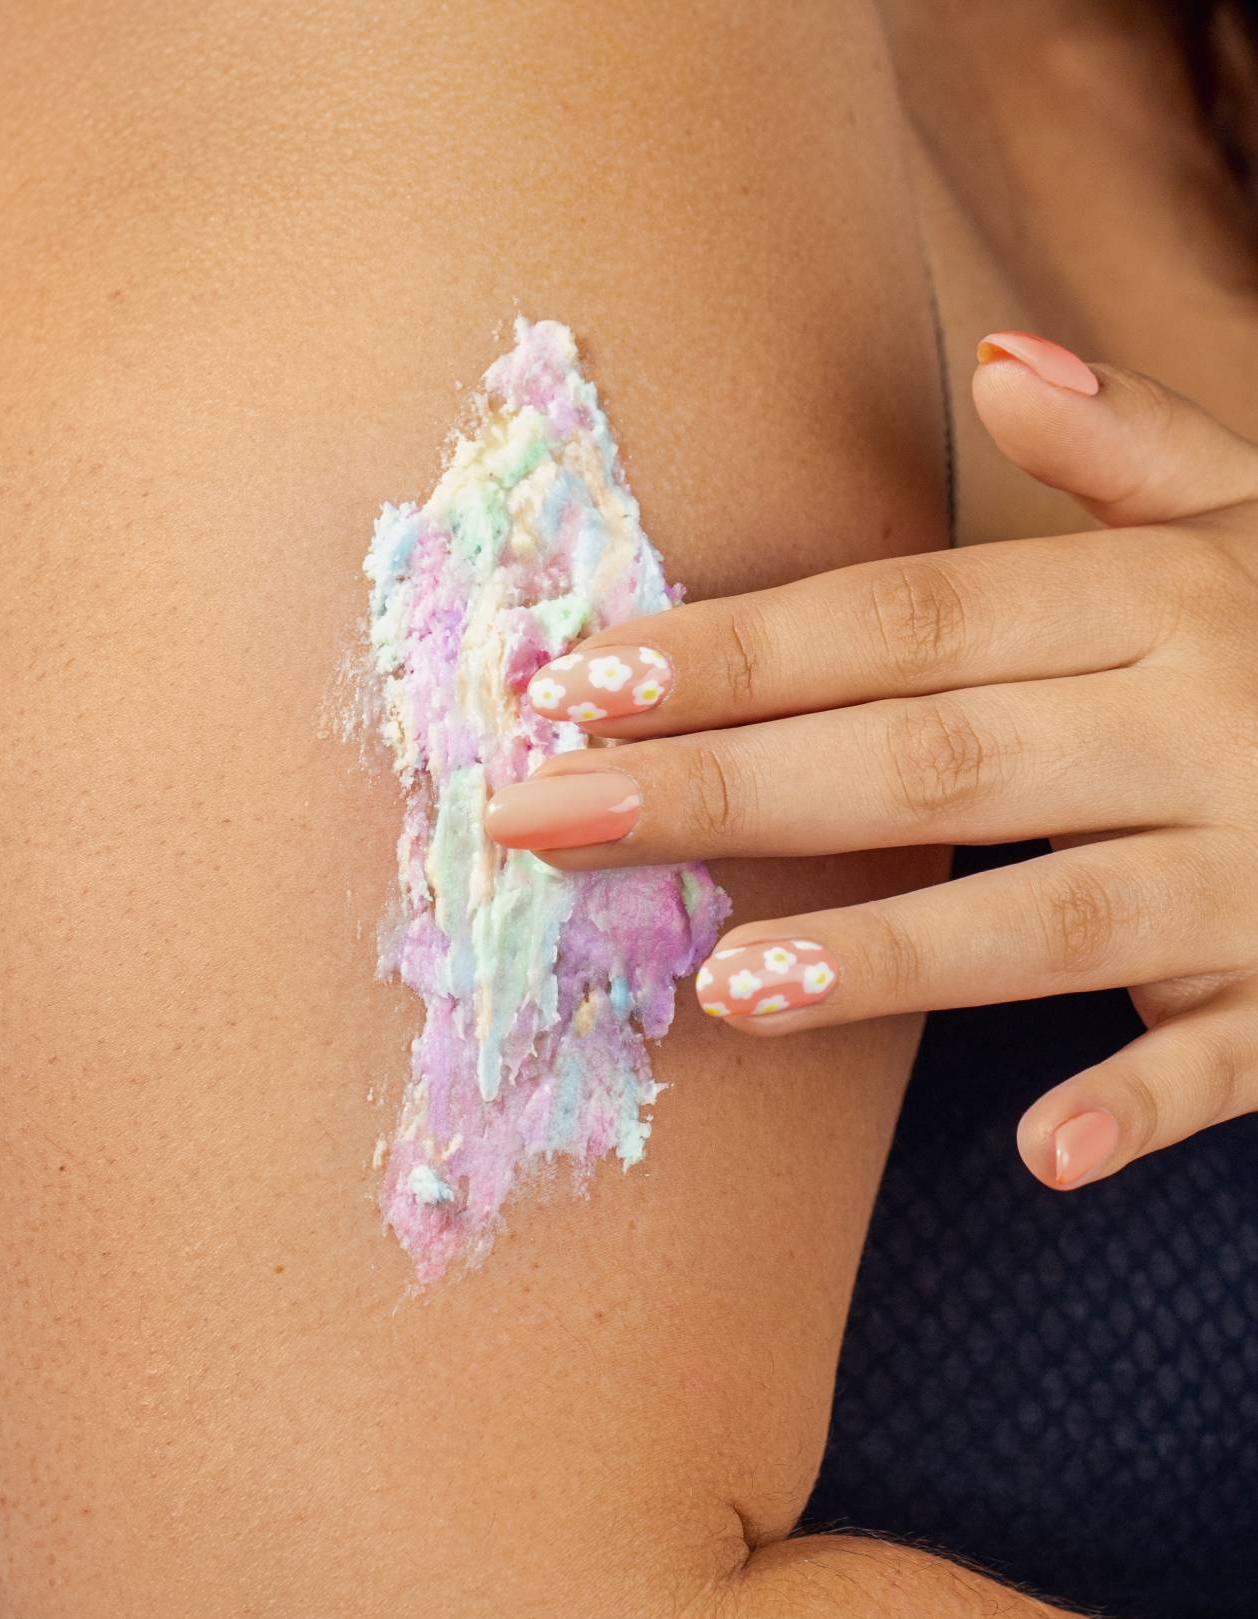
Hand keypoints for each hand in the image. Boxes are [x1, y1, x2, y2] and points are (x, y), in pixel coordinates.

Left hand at [484, 332, 1257, 1190]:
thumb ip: (1134, 449)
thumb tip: (1002, 354)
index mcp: (1156, 601)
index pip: (903, 617)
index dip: (737, 650)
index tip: (572, 684)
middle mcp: (1198, 719)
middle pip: (925, 754)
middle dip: (724, 790)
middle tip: (541, 822)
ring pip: (1050, 914)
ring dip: (893, 952)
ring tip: (728, 985)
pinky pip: (1226, 1058)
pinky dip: (1142, 1099)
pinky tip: (1038, 1153)